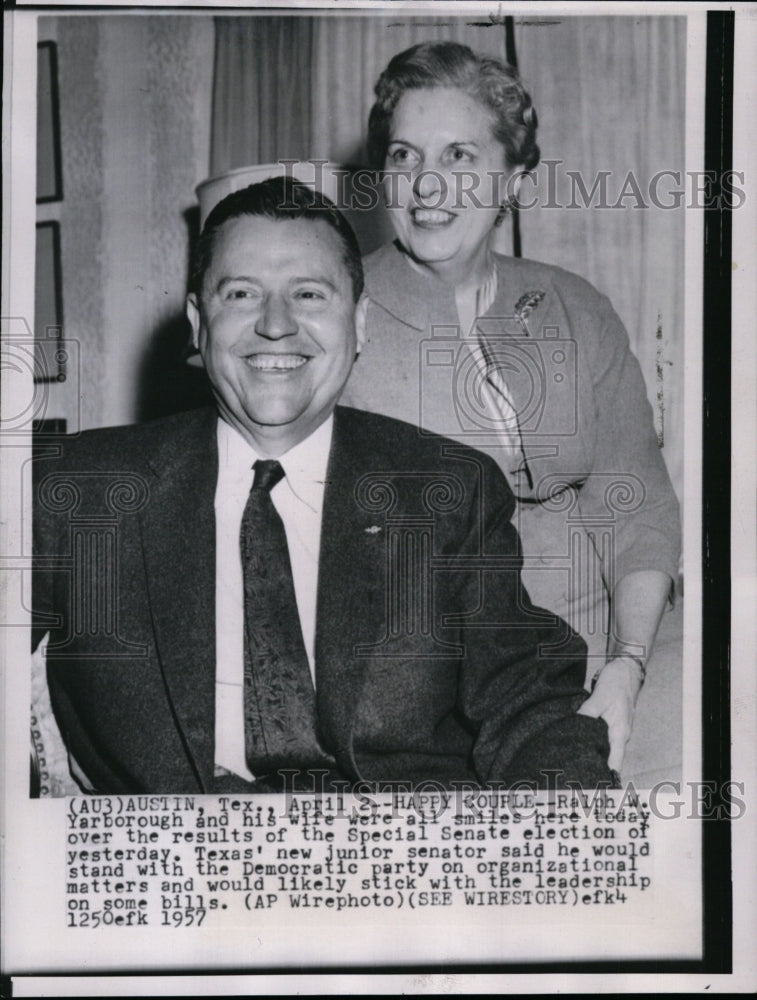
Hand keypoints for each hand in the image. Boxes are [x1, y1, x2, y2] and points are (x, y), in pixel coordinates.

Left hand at [577, 657, 643, 772]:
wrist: (624, 669)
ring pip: (602, 748)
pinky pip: (599, 737)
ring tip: (571, 764)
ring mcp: (614, 729)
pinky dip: (590, 742)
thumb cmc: (616, 683)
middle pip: (607, 759)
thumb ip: (588, 713)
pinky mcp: (608, 722)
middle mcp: (618, 735)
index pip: (614, 763)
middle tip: (573, 776)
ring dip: (591, 755)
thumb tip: (574, 727)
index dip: (604, 776)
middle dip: (593, 768)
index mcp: (620, 733)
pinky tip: (576, 744)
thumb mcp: (600, 697)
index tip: (591, 785)